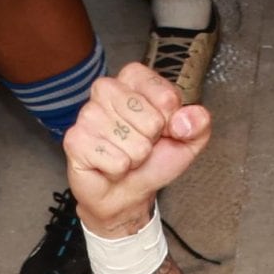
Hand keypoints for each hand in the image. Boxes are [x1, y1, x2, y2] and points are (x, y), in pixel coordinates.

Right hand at [62, 55, 210, 232]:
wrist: (127, 194)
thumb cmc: (152, 161)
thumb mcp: (187, 140)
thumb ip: (198, 123)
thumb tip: (185, 119)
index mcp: (134, 79)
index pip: (166, 95)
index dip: (170, 119)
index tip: (162, 128)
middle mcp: (107, 89)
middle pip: (150, 119)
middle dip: (151, 140)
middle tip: (141, 144)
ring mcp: (87, 113)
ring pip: (132, 141)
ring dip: (135, 157)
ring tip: (125, 155)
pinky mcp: (75, 139)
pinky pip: (115, 160)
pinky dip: (118, 169)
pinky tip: (109, 165)